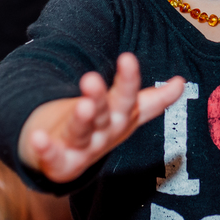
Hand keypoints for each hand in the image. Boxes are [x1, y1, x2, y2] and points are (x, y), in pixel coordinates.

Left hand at [19, 53, 184, 183]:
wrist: (69, 161)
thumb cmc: (101, 128)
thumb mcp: (126, 113)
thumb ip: (152, 100)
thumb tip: (182, 81)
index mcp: (120, 117)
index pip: (128, 98)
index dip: (129, 80)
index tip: (127, 57)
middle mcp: (104, 133)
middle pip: (105, 115)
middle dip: (100, 99)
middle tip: (91, 80)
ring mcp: (82, 148)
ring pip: (82, 133)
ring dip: (81, 121)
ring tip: (80, 106)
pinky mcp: (60, 162)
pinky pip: (52, 156)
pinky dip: (45, 148)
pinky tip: (36, 137)